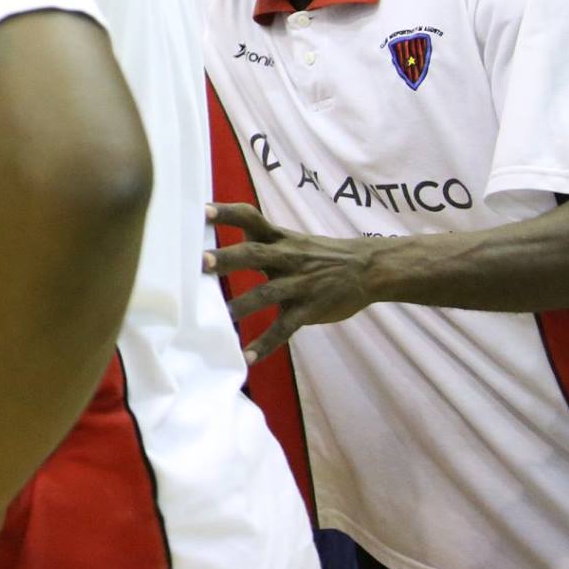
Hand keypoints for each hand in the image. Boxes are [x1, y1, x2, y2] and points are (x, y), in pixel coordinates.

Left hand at [204, 203, 375, 362]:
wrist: (366, 269)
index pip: (250, 218)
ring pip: (267, 293)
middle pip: (254, 254)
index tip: (202, 211)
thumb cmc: (316, 254)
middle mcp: (286, 258)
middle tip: (201, 262)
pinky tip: (247, 357)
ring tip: (220, 314)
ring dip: (243, 303)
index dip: (227, 213)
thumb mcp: (289, 240)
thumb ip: (258, 239)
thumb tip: (217, 237)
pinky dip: (266, 343)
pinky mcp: (308, 309)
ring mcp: (298, 284)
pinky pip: (285, 328)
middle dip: (228, 258)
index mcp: (278, 238)